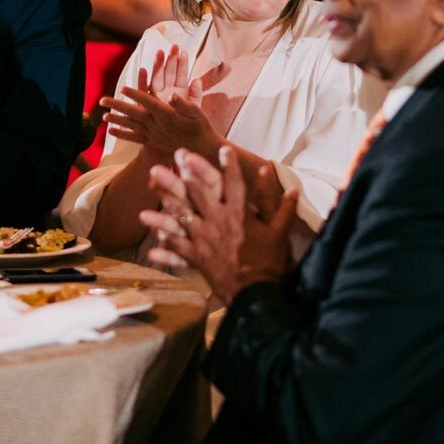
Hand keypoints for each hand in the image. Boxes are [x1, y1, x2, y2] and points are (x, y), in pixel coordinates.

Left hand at [100, 46, 222, 159]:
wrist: (201, 148)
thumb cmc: (201, 127)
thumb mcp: (197, 111)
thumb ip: (184, 103)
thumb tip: (172, 95)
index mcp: (167, 115)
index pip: (148, 102)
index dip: (135, 95)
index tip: (123, 88)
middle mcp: (157, 125)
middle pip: (134, 113)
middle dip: (117, 106)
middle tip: (102, 100)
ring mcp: (154, 134)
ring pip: (132, 126)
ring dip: (116, 120)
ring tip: (102, 116)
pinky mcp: (153, 142)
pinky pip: (134, 138)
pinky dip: (122, 134)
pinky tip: (110, 131)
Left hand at [140, 147, 295, 302]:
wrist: (256, 295)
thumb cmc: (270, 264)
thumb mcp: (280, 234)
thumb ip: (283, 209)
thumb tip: (294, 188)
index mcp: (240, 215)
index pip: (234, 183)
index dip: (229, 165)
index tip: (223, 148)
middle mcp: (219, 222)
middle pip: (200, 192)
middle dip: (189, 171)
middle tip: (178, 154)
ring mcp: (204, 239)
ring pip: (181, 213)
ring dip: (166, 196)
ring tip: (152, 182)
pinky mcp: (196, 257)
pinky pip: (175, 245)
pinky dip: (163, 239)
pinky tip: (150, 231)